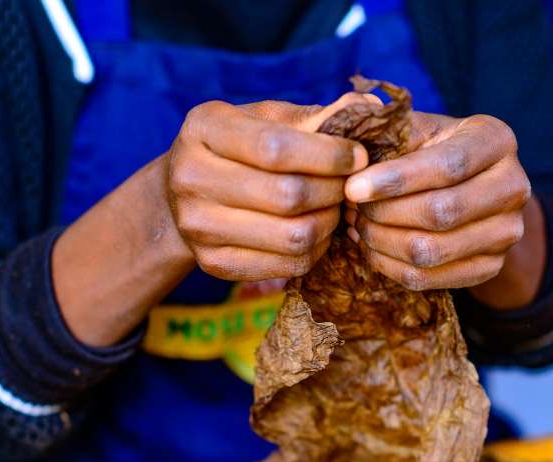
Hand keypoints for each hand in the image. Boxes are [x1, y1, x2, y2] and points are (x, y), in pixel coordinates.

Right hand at [166, 95, 370, 281]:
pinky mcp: (213, 262)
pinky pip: (287, 265)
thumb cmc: (238, 148)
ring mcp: (197, 226)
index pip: (275, 148)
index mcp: (203, 129)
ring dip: (329, 223)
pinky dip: (316, 250)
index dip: (328, 156)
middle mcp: (190, 178)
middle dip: (334, 191)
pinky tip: (317, 230)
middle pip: (287, 196)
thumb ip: (313, 117)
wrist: (182, 194)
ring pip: (293, 236)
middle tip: (350, 186)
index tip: (358, 157)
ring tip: (335, 207)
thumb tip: (370, 104)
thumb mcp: (265, 120)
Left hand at [343, 112, 545, 307]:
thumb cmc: (430, 150)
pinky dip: (389, 266)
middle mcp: (514, 186)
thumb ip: (388, 126)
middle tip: (351, 208)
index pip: (446, 166)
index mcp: (497, 141)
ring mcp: (507, 232)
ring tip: (357, 225)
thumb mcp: (417, 129)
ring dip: (381, 242)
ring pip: (431, 251)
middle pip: (440, 213)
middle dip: (384, 213)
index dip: (395, 180)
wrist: (468, 188)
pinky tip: (371, 247)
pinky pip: (429, 279)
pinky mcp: (491, 267)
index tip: (352, 188)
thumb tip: (354, 123)